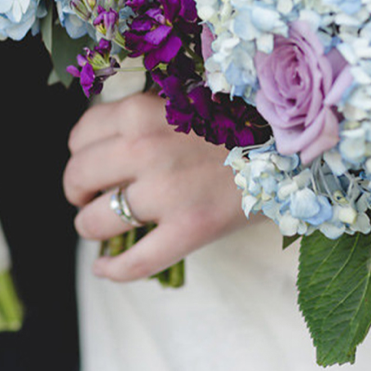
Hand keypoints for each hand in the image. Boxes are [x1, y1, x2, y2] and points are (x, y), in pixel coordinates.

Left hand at [62, 92, 249, 281]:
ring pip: (96, 220)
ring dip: (90, 226)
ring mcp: (166, 191)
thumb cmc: (238, 121)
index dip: (80, 153)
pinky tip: (103, 269)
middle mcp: (144, 148)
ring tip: (99, 227)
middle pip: (78, 177)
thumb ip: (143, 117)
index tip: (90, 164)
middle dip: (77, 190)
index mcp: (140, 111)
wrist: (293, 142)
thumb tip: (104, 144)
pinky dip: (112, 270)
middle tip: (89, 197)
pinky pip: (135, 261)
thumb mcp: (183, 100)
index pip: (80, 135)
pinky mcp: (190, 229)